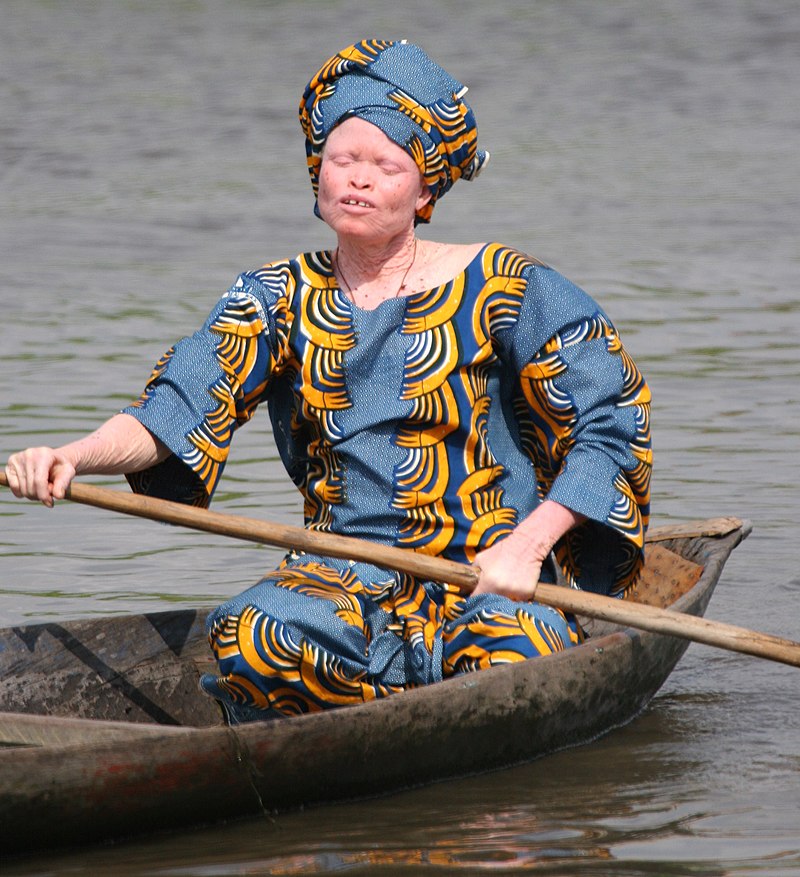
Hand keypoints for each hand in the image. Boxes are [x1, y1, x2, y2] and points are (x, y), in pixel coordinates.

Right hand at [4, 447, 76, 506]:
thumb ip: (64, 483)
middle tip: (49, 492)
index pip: (39, 481)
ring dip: (33, 495)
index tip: (50, 503)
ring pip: (22, 489)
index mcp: (44, 454)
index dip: (44, 495)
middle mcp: (29, 454)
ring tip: (42, 488)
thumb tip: (58, 496)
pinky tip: (31, 488)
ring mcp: (17, 459)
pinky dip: (22, 492)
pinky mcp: (10, 465)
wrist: (52, 458)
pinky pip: (14, 487)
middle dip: (40, 495)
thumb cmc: (61, 467)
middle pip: (31, 486)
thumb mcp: (68, 473)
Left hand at [469, 501, 584, 601]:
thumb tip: (463, 588)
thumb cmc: (501, 551)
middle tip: (491, 592)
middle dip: (489, 599)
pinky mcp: (528, 594)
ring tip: (504, 587)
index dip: (474, 598)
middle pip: (491, 604)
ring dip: (503, 599)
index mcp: (488, 582)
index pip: (476, 599)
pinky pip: (519, 600)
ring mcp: (516, 593)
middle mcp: (502, 590)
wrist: (525, 546)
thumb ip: (472, 574)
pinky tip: (516, 586)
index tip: (476, 597)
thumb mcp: (481, 559)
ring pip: (505, 603)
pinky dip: (516, 596)